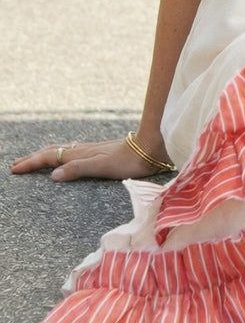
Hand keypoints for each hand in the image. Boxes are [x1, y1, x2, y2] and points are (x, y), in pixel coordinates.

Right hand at [10, 136, 171, 181]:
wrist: (151, 147)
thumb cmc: (129, 160)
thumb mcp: (103, 167)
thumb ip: (78, 169)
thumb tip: (52, 175)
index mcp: (81, 154)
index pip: (50, 157)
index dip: (31, 163)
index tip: (14, 169)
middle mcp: (84, 150)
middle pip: (53, 151)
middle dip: (33, 158)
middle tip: (16, 164)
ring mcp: (92, 149)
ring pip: (62, 150)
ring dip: (45, 155)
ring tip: (34, 159)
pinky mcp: (100, 152)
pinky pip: (72, 151)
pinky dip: (60, 154)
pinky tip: (65, 156)